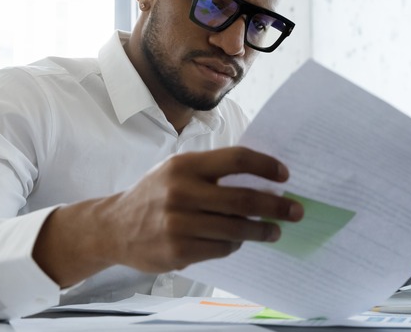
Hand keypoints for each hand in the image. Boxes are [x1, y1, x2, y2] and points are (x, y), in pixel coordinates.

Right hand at [34, 146, 303, 285]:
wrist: (114, 227)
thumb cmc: (154, 196)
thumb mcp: (176, 172)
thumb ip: (212, 173)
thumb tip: (261, 180)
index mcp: (184, 166)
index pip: (236, 160)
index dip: (265, 166)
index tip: (284, 175)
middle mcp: (181, 192)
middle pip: (243, 198)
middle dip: (276, 206)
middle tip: (296, 210)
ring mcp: (179, 224)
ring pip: (237, 229)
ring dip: (262, 230)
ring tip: (275, 231)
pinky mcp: (178, 250)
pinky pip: (222, 249)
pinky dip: (235, 245)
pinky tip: (237, 242)